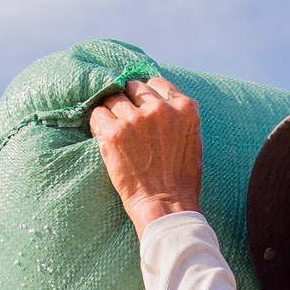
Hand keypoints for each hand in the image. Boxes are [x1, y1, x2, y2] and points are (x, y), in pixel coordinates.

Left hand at [90, 77, 203, 230]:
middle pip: (133, 87)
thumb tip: (156, 100)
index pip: (156, 83)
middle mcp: (160, 108)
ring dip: (112, 113)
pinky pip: (97, 114)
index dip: (146, 95)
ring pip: (113, 98)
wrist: (166, 206)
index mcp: (184, 107)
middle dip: (129, 101)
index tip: (141, 108)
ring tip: (118, 134)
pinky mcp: (114, 133)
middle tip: (128, 123)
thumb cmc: (181, 178)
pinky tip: (107, 139)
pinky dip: (99, 124)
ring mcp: (136, 119)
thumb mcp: (192, 138)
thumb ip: (177, 115)